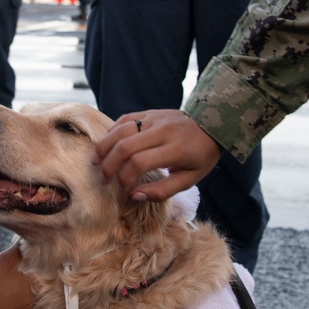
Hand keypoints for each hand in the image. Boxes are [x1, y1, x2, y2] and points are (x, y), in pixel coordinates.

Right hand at [0, 245, 37, 308]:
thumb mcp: (2, 261)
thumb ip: (19, 250)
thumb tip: (27, 241)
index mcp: (38, 289)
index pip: (46, 277)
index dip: (33, 273)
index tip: (23, 272)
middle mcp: (39, 308)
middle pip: (37, 294)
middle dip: (26, 288)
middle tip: (10, 283)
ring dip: (20, 303)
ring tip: (3, 297)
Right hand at [90, 110, 222, 201]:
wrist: (213, 124)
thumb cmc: (201, 156)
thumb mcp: (189, 180)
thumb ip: (163, 191)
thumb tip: (134, 196)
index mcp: (176, 150)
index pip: (140, 163)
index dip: (125, 179)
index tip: (122, 191)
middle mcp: (163, 131)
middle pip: (125, 147)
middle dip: (109, 165)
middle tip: (103, 179)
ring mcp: (154, 119)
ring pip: (120, 131)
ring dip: (104, 147)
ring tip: (95, 162)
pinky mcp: (149, 112)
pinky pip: (124, 120)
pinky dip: (111, 132)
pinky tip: (106, 145)